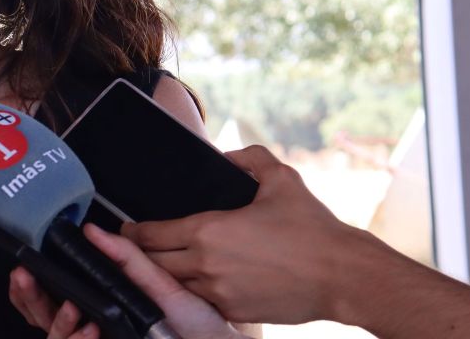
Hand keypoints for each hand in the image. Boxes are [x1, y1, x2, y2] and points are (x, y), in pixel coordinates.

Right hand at [9, 224, 246, 338]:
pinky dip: (72, 337)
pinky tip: (88, 329)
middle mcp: (92, 331)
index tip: (24, 270)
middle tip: (23, 279)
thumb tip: (95, 230)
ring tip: (71, 308)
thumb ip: (128, 260)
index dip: (29, 288)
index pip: (49, 300)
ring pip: (52, 336)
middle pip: (41, 317)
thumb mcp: (161, 289)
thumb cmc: (198, 329)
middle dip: (29, 298)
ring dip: (53, 322)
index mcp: (101, 308)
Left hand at [122, 144, 380, 324]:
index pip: (151, 233)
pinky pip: (201, 301)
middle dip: (141, 253)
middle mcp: (206, 265)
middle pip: (153, 263)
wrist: (343, 276)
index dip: (133, 230)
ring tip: (164, 261)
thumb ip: (247, 158)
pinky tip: (198, 279)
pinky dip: (194, 290)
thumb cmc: (312, 228)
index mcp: (209, 230)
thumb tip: (226, 157)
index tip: (126, 227)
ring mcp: (219, 293)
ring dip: (166, 273)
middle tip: (138, 244)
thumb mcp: (280, 177)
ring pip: (174, 285)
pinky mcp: (235, 312)